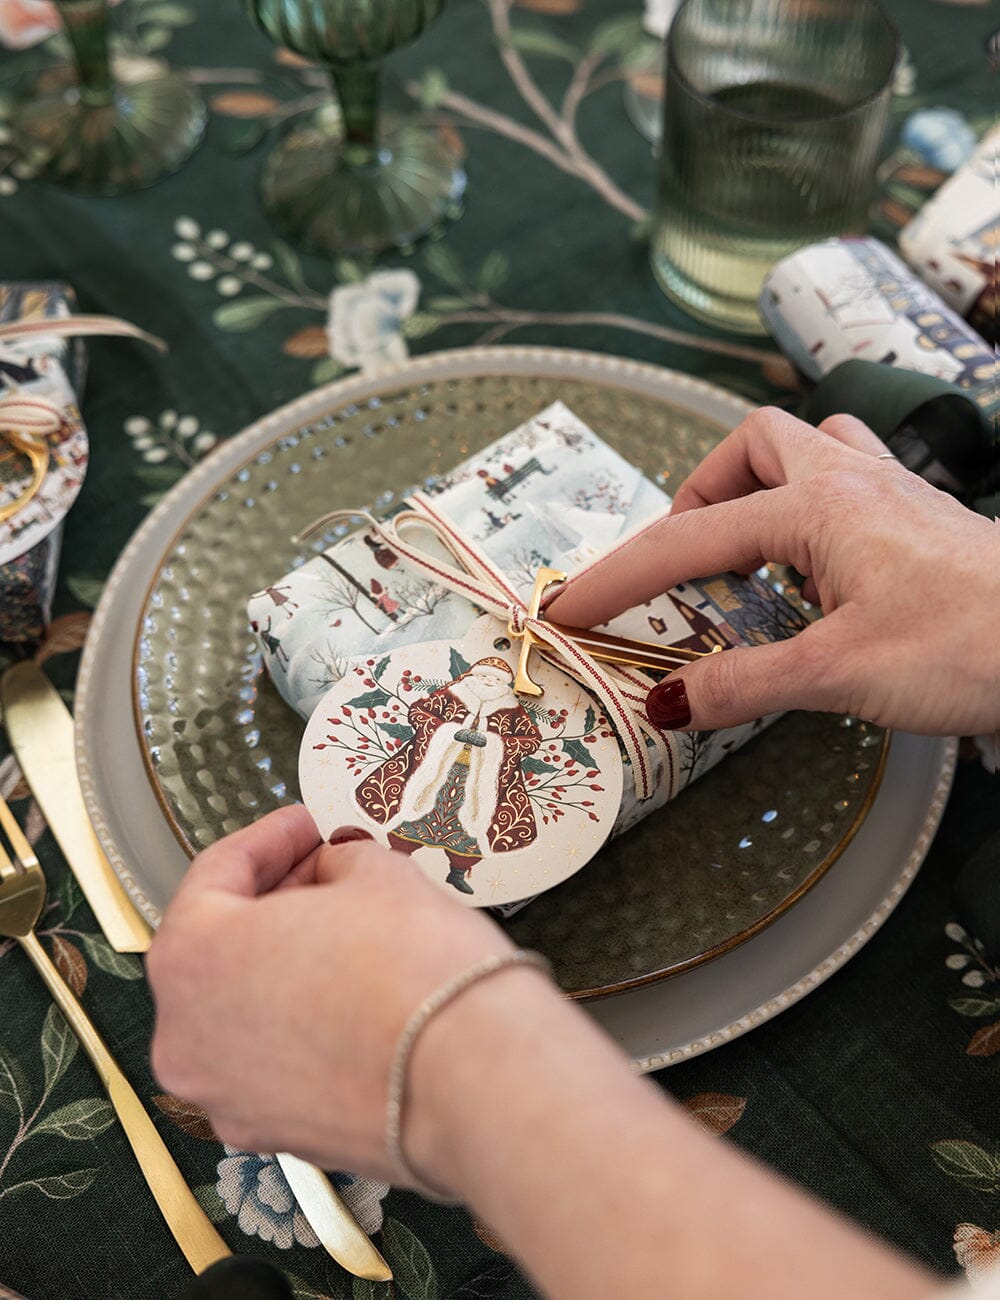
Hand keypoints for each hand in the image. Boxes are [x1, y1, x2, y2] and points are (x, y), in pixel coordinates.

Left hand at [147, 806, 531, 1185]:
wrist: (475, 1081)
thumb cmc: (418, 977)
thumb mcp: (375, 874)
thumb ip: (336, 862)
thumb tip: (332, 870)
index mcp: (190, 959)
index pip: (217, 873)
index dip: (272, 837)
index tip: (306, 825)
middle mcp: (186, 1038)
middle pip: (221, 945)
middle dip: (277, 899)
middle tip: (327, 867)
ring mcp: (226, 1095)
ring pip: (245, 1008)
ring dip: (288, 964)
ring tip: (348, 931)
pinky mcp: (274, 1134)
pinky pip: (275, 1060)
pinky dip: (304, 1023)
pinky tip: (356, 996)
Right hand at [547, 407, 998, 736]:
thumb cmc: (976, 642)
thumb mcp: (842, 673)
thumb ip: (746, 683)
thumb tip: (670, 700)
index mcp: (818, 507)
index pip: (688, 539)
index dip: (620, 576)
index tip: (571, 607)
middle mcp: (852, 483)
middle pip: (753, 448)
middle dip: (699, 496)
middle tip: (680, 564)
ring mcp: (891, 497)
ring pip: (807, 451)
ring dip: (759, 489)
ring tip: (742, 557)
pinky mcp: (917, 524)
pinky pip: (846, 486)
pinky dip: (809, 515)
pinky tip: (814, 574)